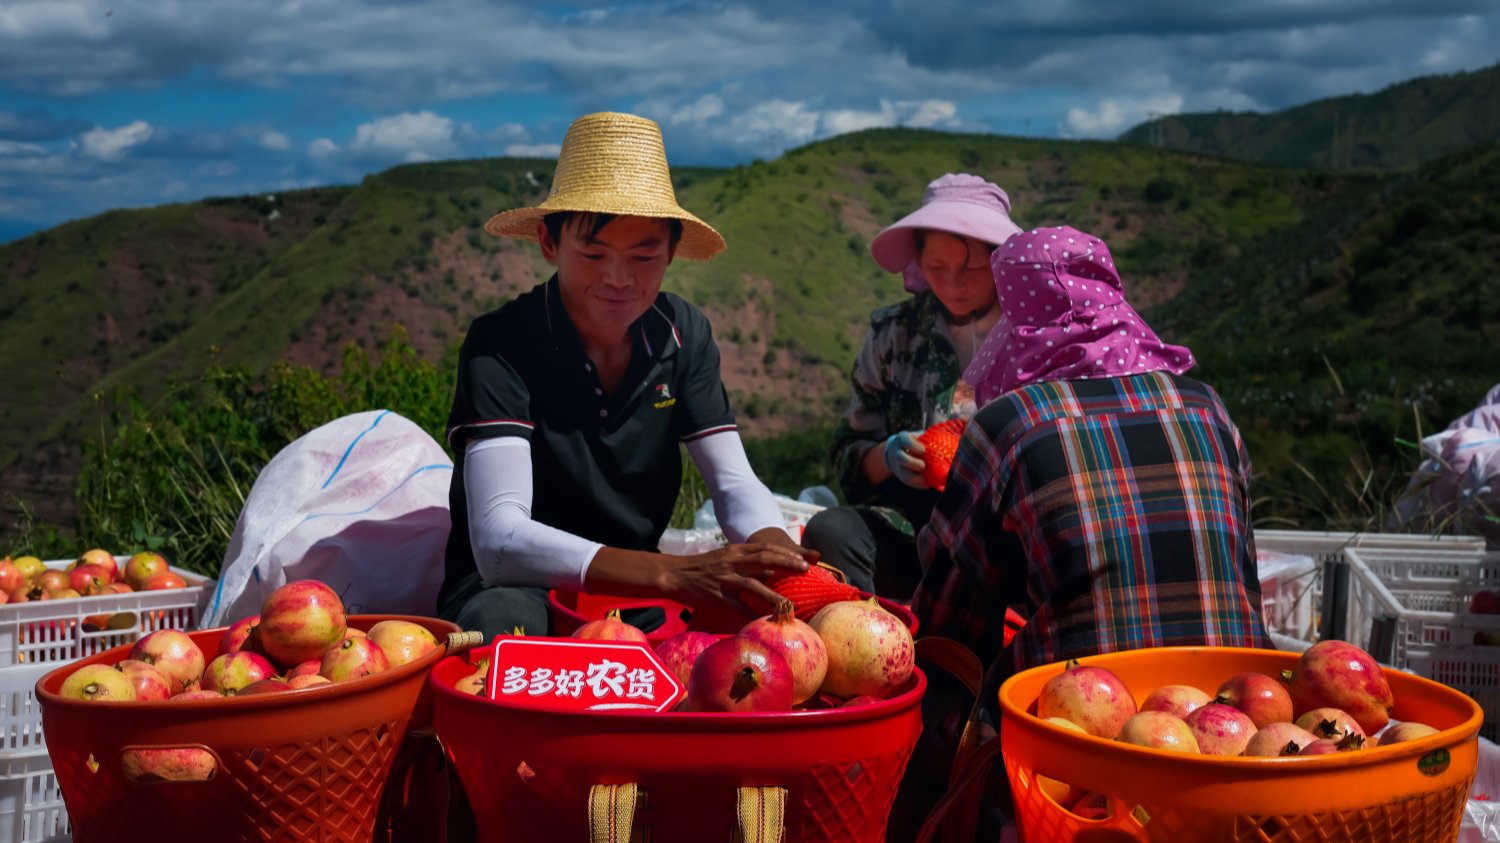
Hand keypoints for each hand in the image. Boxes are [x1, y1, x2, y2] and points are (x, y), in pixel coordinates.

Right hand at [659, 541, 810, 620]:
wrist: (674, 574)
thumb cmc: (703, 568)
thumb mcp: (727, 560)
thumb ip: (748, 564)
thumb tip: (771, 574)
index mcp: (736, 551)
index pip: (765, 547)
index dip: (786, 552)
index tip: (804, 558)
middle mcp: (732, 561)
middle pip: (764, 559)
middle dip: (786, 563)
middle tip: (805, 570)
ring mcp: (724, 578)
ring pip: (752, 585)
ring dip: (772, 594)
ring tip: (787, 604)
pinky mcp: (716, 595)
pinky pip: (736, 606)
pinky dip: (750, 613)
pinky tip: (762, 621)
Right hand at [882, 431, 929, 488]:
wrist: (898, 451)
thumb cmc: (915, 442)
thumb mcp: (920, 435)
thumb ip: (931, 435)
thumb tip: (951, 433)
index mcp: (903, 439)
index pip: (905, 440)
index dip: (913, 446)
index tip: (923, 450)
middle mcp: (898, 452)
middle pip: (901, 458)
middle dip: (912, 463)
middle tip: (923, 466)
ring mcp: (899, 466)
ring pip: (904, 473)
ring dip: (916, 478)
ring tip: (927, 479)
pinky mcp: (902, 476)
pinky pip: (909, 482)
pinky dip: (919, 485)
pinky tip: (928, 484)